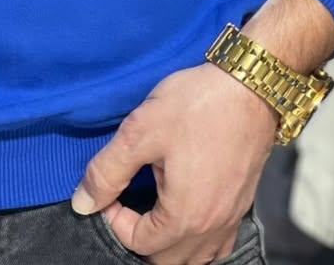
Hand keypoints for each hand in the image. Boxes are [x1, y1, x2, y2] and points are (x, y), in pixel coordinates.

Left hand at [72, 64, 276, 264]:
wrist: (249, 86)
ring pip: (196, 257)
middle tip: (127, 201)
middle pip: (167, 260)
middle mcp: (212, 226)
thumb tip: (83, 203)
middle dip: (140, 237)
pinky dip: (198, 238)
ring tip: (152, 209)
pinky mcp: (243, 202)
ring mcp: (232, 217)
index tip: (111, 190)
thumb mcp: (140, 131)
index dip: (115, 220)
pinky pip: (219, 242)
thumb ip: (108, 171)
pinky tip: (186, 212)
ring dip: (169, 244)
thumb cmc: (196, 105)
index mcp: (184, 215)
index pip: (139, 244)